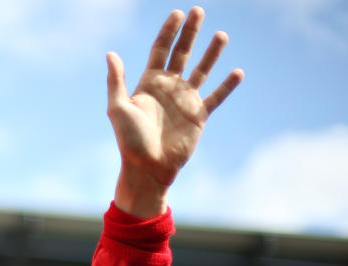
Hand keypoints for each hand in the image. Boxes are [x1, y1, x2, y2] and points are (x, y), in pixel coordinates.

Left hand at [107, 6, 243, 217]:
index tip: (177, 13)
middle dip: (190, 32)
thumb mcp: (118, 108)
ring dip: (211, 53)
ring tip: (221, 35)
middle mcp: (168, 88)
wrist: (147, 168)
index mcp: (149, 83)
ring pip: (201, 70)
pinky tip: (237, 72)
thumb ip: (116, 81)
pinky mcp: (198, 116)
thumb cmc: (129, 141)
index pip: (160, 50)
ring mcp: (185, 100)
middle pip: (181, 53)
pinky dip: (227, 85)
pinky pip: (216, 97)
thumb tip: (110, 53)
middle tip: (198, 11)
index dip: (168, 31)